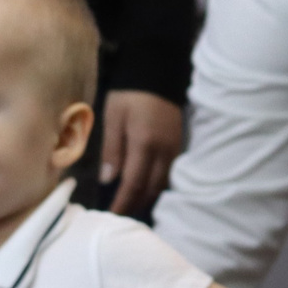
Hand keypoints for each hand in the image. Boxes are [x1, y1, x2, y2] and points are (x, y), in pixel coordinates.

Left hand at [99, 90, 183, 213]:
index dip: (123, 203)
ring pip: (163, 183)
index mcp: (144, 145)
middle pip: (151, 189)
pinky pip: (169, 173)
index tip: (112, 215)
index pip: (133, 184)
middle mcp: (163, 151)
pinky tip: (145, 187)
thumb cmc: (129, 94)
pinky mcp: (179, 144)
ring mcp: (174, 148)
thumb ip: (112, 150)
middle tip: (120, 214)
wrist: (158, 71)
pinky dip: (156, 185)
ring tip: (131, 204)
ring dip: (147, 197)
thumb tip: (108, 180)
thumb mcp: (113, 118)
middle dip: (135, 204)